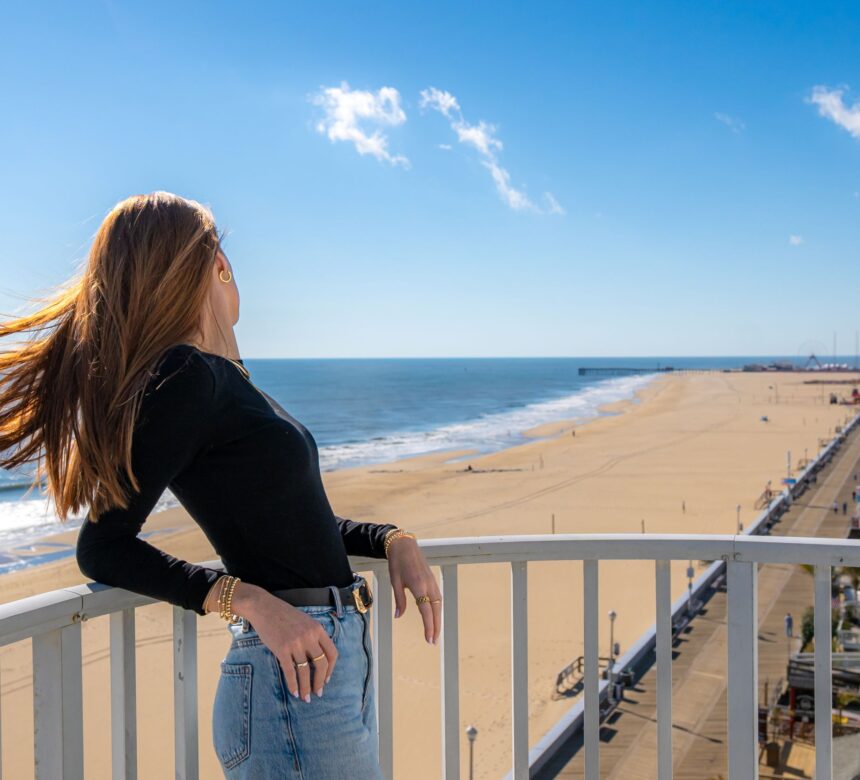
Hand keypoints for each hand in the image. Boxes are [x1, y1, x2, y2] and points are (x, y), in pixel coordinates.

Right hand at [228, 582, 337, 702]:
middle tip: (318, 693)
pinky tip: (294, 692)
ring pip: (305, 671)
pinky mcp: (282, 649)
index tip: (327, 679)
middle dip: (320, 682)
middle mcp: (309, 636)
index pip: (332, 653)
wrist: (264, 608)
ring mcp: (296, 643)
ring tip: (306, 697)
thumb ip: (314, 636)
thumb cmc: (284, 615)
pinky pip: (290, 671)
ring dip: (306, 687)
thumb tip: (318, 657)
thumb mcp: (305, 621)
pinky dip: (293, 684)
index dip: (331, 669)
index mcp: (318, 629)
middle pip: (321, 664)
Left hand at [387, 536, 442, 643]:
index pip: (426, 611)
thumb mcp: (395, 582)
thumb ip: (399, 600)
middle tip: (432, 641)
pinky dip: (437, 609)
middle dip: (435, 627)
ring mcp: (432, 582)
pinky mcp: (432, 579)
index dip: (428, 626)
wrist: (404, 545)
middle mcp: (428, 585)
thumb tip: (398, 616)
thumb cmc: (397, 563)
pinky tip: (434, 616)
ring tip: (434, 633)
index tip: (429, 639)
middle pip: (436, 610)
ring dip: (437, 619)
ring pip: (438, 604)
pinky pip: (438, 597)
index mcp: (418, 586)